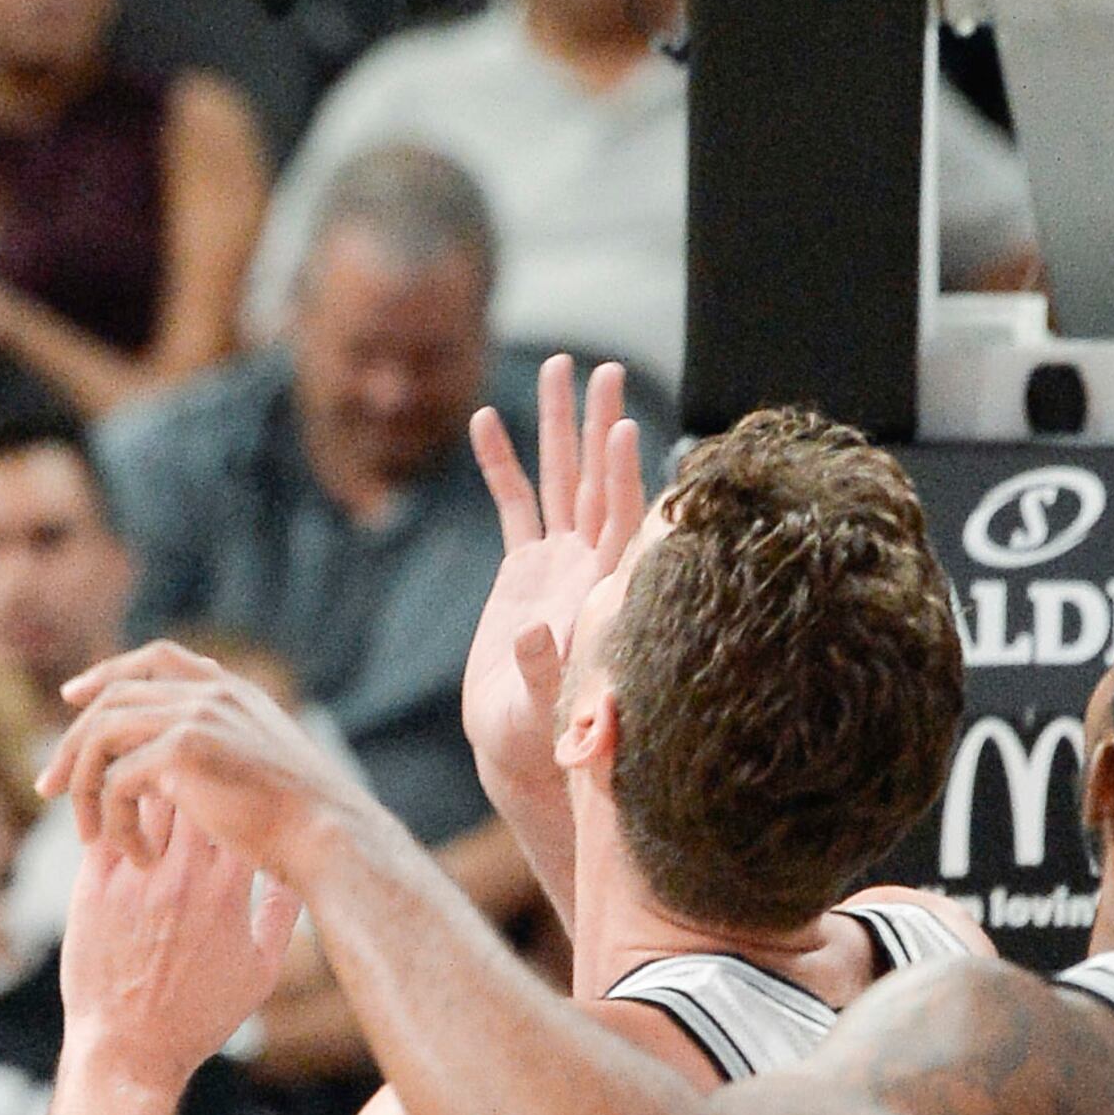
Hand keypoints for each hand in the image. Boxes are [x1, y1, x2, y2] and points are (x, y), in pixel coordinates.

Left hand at [45, 641, 374, 863]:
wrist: (331, 839)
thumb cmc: (304, 824)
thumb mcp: (259, 770)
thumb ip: (216, 751)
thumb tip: (167, 768)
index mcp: (234, 692)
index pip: (158, 657)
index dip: (109, 672)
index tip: (74, 696)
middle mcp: (213, 692)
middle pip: (114, 696)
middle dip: (74, 742)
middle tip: (49, 786)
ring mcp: (197, 714)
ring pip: (104, 735)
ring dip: (85, 787)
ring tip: (89, 835)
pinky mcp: (184, 748)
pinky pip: (119, 781)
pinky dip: (117, 822)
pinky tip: (138, 856)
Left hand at [59, 792, 302, 1089]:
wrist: (131, 1051)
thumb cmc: (200, 1016)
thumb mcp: (260, 970)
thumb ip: (281, 914)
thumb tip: (298, 872)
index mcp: (229, 890)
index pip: (242, 807)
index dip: (242, 784)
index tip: (243, 781)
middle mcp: (183, 875)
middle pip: (191, 789)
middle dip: (195, 768)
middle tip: (196, 758)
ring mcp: (135, 878)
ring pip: (142, 796)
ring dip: (149, 777)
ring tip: (157, 768)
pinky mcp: (93, 887)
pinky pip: (102, 824)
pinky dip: (111, 803)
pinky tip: (117, 797)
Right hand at [460, 356, 639, 807]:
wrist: (521, 746)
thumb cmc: (539, 737)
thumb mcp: (541, 711)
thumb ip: (542, 669)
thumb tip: (533, 630)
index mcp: (600, 593)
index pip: (617, 521)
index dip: (621, 476)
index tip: (626, 428)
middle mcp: (586, 566)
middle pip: (594, 479)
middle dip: (595, 423)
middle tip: (599, 368)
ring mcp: (558, 562)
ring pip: (558, 478)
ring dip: (557, 425)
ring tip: (556, 367)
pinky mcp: (525, 569)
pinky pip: (513, 503)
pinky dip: (502, 462)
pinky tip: (487, 420)